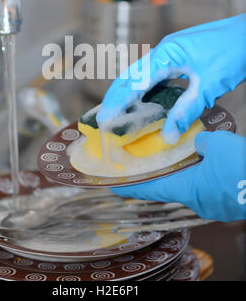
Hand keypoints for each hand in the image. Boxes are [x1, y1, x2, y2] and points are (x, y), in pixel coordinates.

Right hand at [97, 14, 245, 143]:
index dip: (118, 101)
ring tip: (120, 113)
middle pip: (132, 75)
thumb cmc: (233, 52)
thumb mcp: (208, 85)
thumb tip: (167, 135)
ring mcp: (171, 52)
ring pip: (143, 75)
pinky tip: (147, 102)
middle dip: (117, 97)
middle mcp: (164, 50)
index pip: (135, 81)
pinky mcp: (179, 57)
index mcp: (166, 53)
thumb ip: (187, 110)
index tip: (104, 118)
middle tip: (104, 118)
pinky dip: (148, 90)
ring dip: (131, 93)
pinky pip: (157, 75)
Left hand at [111, 131, 245, 221]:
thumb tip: (197, 142)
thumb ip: (201, 142)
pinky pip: (208, 191)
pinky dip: (201, 179)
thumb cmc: (241, 167)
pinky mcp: (228, 204)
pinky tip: (205, 168)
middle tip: (145, 169)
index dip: (131, 188)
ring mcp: (214, 206)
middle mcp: (198, 202)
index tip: (115, 188)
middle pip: (170, 191)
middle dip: (158, 180)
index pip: (150, 190)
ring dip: (182, 178)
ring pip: (191, 190)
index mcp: (187, 190)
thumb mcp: (217, 144)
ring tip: (175, 164)